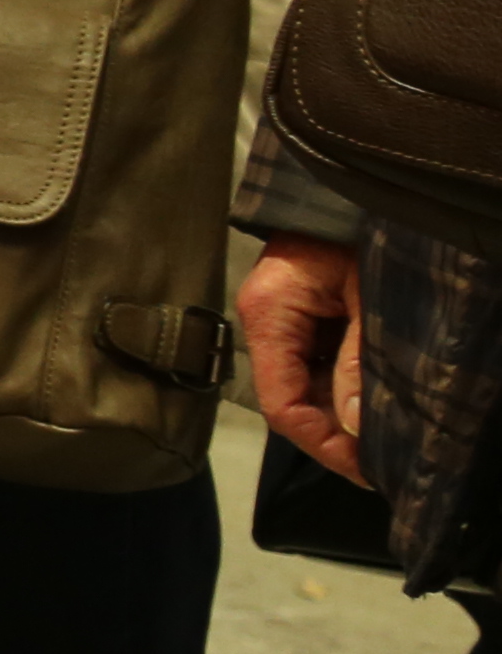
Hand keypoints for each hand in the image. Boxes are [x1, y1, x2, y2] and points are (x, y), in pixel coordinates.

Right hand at [244, 234, 368, 482]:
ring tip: (387, 434)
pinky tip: (375, 398)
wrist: (357, 183)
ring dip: (343, 411)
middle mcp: (266, 320)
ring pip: (306, 383)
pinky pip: (318, 362)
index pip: (282, 403)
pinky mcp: (304, 311)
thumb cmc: (360, 231)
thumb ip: (359, 362)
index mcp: (270, 314)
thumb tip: (354, 429)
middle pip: (291, 397)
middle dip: (337, 432)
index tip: (369, 469)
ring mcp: (283, 316)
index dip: (323, 443)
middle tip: (386, 458)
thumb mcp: (370, 297)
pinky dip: (346, 385)